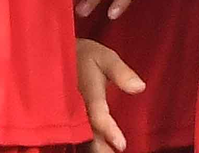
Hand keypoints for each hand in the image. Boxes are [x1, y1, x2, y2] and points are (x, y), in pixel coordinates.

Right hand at [76, 38, 144, 152]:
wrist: (58, 55)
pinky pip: (74, 134)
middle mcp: (74, 105)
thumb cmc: (86, 57)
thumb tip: (140, 87)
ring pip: (79, 136)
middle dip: (100, 147)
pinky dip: (85, 143)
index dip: (108, 129)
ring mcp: (67, 113)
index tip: (121, 145)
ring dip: (93, 148)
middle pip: (86, 132)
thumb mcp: (105, 57)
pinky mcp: (65, 118)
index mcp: (86, 89)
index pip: (97, 113)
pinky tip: (97, 148)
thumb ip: (122, 73)